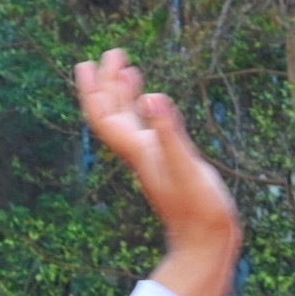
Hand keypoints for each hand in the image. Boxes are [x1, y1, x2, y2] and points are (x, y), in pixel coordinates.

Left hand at [76, 49, 239, 295]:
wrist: (206, 242)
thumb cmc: (199, 210)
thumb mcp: (186, 166)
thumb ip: (168, 132)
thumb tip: (152, 97)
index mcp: (138, 151)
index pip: (105, 116)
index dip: (93, 90)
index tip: (87, 63)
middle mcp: (141, 153)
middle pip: (114, 114)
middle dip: (108, 83)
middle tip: (112, 53)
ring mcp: (154, 158)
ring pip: (130, 121)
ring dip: (125, 94)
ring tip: (127, 68)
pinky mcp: (169, 164)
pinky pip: (150, 131)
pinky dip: (147, 112)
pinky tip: (154, 103)